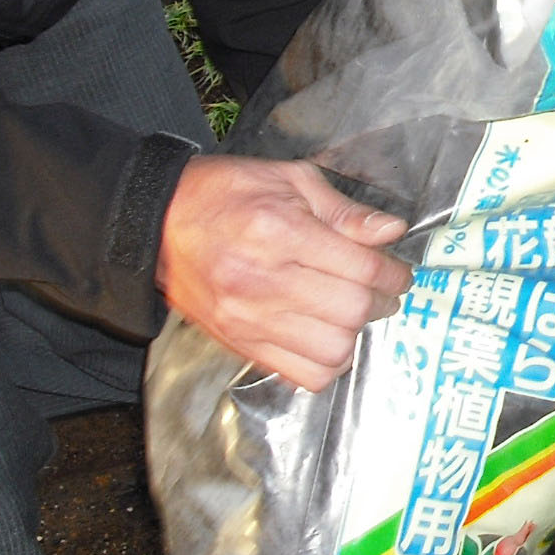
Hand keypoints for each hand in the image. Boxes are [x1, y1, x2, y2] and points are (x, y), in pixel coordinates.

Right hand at [157, 156, 412, 390]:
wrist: (157, 223)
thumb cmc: (226, 194)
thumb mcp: (289, 179)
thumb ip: (344, 210)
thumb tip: (390, 232)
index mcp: (279, 232)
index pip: (361, 268)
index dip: (392, 272)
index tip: (397, 271)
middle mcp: (264, 281)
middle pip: (352, 310)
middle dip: (382, 301)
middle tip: (384, 291)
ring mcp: (249, 320)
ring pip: (332, 350)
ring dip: (356, 334)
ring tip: (354, 313)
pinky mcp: (240, 345)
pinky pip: (302, 376)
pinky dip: (327, 363)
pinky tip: (328, 336)